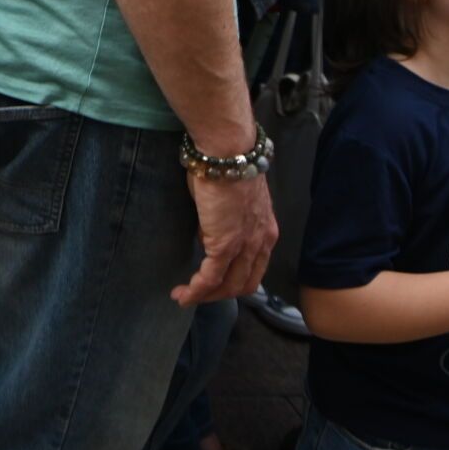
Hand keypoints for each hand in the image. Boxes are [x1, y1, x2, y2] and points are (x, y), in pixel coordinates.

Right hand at [172, 171, 276, 305]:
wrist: (228, 152)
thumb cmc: (225, 163)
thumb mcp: (229, 197)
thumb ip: (223, 218)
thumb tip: (209, 229)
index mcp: (266, 230)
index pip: (254, 268)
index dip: (235, 279)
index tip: (215, 281)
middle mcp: (260, 242)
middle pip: (244, 283)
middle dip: (220, 294)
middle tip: (198, 294)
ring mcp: (244, 245)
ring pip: (228, 286)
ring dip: (206, 296)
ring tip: (184, 297)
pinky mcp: (224, 244)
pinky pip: (210, 277)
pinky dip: (196, 290)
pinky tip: (182, 294)